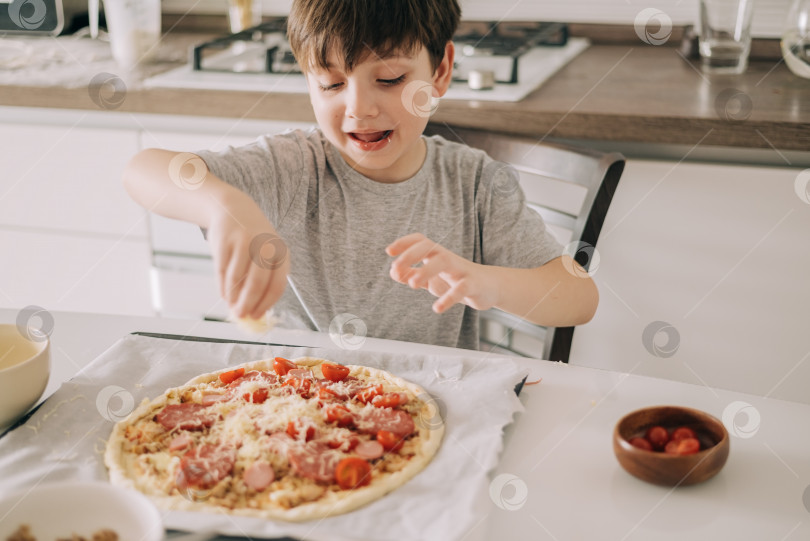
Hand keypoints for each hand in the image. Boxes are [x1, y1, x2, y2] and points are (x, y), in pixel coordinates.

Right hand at [205, 195, 288, 318]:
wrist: (233, 209)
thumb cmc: (252, 240)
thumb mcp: (265, 254)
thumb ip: (263, 280)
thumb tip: (255, 312)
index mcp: (281, 252)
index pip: (277, 285)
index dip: (266, 304)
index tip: (256, 317)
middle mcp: (265, 246)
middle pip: (257, 284)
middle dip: (248, 304)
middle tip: (241, 316)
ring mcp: (244, 242)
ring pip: (238, 279)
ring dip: (233, 296)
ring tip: (231, 304)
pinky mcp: (225, 240)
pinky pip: (222, 271)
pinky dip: (223, 286)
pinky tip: (224, 294)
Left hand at [386, 233, 497, 313]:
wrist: (489, 288)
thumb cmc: (457, 280)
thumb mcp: (432, 278)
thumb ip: (413, 275)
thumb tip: (393, 272)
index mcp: (437, 255)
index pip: (420, 241)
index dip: (404, 243)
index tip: (388, 251)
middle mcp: (448, 258)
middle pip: (429, 246)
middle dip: (411, 254)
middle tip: (395, 267)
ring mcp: (461, 270)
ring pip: (443, 262)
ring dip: (426, 271)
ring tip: (412, 285)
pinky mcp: (473, 285)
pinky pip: (461, 288)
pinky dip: (449, 298)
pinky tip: (437, 308)